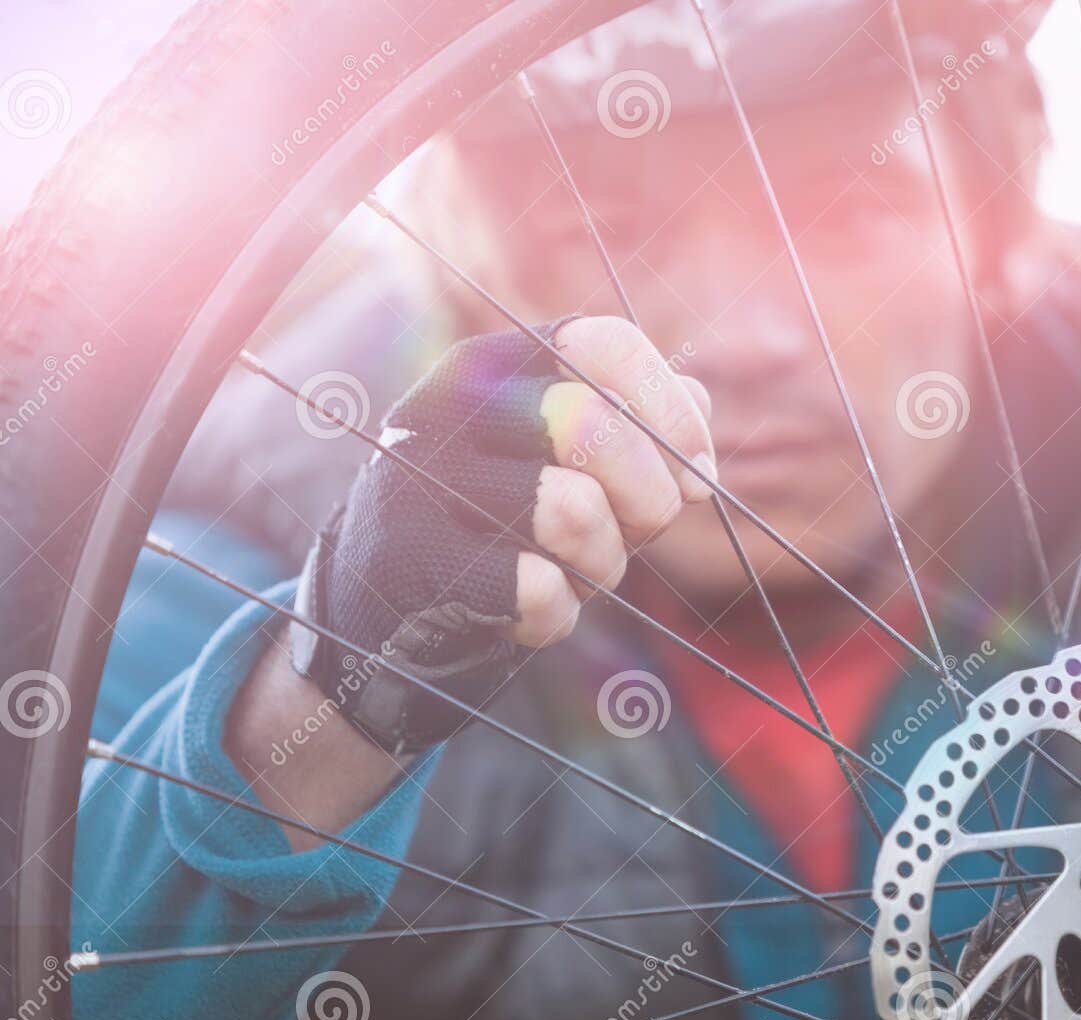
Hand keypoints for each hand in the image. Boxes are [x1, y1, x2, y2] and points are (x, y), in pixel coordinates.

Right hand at [293, 315, 713, 751]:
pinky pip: (540, 591)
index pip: (603, 343)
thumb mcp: (563, 456)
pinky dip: (558, 615)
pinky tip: (532, 607)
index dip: (669, 410)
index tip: (695, 475)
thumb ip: (635, 417)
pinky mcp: (418, 566)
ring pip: (574, 512)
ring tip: (583, 571)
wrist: (383, 612)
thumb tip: (698, 405)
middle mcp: (449, 408)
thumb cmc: (501, 521)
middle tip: (640, 533)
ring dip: (605, 563)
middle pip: (593, 425)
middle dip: (648, 499)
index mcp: (493, 364)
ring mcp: (424, 485)